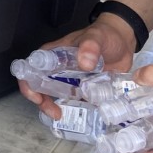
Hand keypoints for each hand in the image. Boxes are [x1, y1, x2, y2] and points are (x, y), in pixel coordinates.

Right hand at [16, 21, 135, 119]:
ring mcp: (70, 80)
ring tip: (65, 117)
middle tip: (55, 113)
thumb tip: (84, 62)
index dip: (29, 84)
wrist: (123, 42)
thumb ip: (90, 46)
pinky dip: (76, 111)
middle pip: (40, 86)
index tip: (38, 97)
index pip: (31, 68)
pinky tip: (82, 117)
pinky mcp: (83, 89)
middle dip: (42, 102)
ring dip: (57, 109)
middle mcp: (58, 68)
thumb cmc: (105, 35)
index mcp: (54, 54)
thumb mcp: (96, 37)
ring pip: (56, 97)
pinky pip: (75, 102)